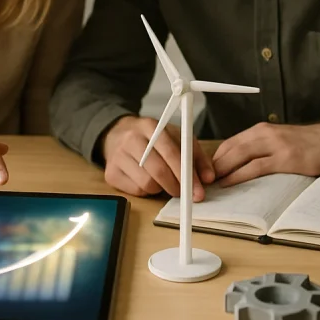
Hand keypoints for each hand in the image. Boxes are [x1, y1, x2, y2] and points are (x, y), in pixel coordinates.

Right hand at [100, 115, 214, 201]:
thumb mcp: (176, 138)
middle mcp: (131, 139)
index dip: (187, 174)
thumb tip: (209, 178)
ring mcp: (118, 157)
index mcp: (150, 126)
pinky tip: (149, 181)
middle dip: (176, 186)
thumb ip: (196, 156)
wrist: (118, 134)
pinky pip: (136, 191)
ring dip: (161, 188)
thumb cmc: (152, 138)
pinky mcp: (111, 173)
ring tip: (163, 181)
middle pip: (158, 171)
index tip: (198, 191)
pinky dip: (147, 191)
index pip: (171, 152)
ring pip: (147, 184)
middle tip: (185, 193)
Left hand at [212, 120, 319, 186]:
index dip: (215, 157)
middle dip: (214, 165)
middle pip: (230, 148)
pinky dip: (238, 175)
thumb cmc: (307, 144)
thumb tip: (239, 164)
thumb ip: (261, 147)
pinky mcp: (285, 159)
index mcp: (262, 130)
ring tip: (212, 184)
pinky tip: (229, 183)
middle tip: (204, 180)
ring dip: (222, 170)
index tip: (206, 170)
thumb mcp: (279, 139)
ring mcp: (275, 145)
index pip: (230, 142)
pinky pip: (255, 167)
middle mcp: (265, 134)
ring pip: (238, 156)